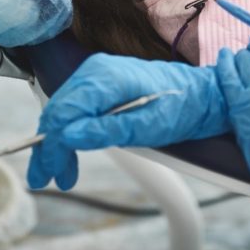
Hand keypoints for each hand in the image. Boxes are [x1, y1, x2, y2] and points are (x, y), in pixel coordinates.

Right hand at [27, 53, 229, 189]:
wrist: (203, 95)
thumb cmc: (181, 107)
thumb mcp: (148, 126)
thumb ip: (106, 130)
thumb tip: (69, 136)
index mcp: (106, 78)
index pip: (64, 111)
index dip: (52, 144)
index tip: (50, 172)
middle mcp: (97, 71)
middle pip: (59, 110)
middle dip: (50, 146)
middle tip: (46, 178)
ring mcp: (98, 75)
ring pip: (64, 110)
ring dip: (58, 142)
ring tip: (60, 173)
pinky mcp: (103, 84)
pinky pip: (77, 108)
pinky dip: (71, 131)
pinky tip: (71, 151)